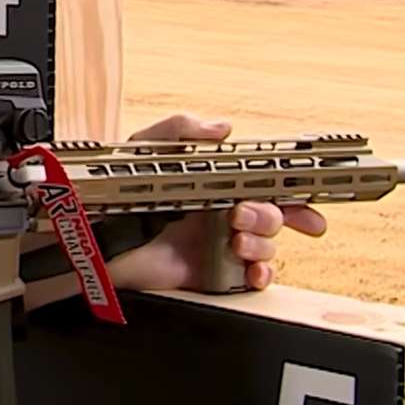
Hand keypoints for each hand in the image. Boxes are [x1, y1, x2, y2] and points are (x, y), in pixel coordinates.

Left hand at [109, 113, 327, 291]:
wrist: (95, 240)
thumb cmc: (117, 191)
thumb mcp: (145, 149)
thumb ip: (180, 129)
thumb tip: (223, 128)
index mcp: (214, 183)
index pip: (263, 183)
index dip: (292, 187)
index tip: (310, 192)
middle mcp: (222, 213)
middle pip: (275, 214)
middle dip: (277, 215)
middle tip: (244, 216)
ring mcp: (219, 244)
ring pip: (266, 243)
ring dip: (261, 241)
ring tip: (235, 238)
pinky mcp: (212, 273)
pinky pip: (252, 277)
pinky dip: (261, 274)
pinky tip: (252, 271)